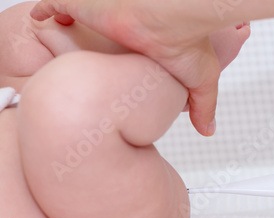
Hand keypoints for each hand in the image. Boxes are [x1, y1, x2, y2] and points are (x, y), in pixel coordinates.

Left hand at [30, 0, 224, 135]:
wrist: (170, 16)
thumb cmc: (188, 40)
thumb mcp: (201, 80)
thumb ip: (203, 105)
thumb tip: (209, 130)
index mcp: (142, 43)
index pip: (123, 50)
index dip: (113, 62)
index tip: (106, 81)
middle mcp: (119, 28)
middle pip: (96, 38)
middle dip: (84, 47)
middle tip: (75, 67)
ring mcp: (99, 15)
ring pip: (72, 18)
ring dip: (63, 27)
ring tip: (54, 46)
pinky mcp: (82, 5)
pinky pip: (52, 5)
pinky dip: (46, 11)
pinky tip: (46, 19)